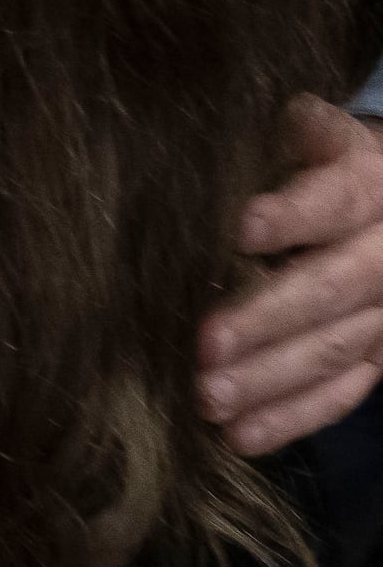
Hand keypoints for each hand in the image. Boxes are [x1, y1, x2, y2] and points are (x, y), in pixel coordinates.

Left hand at [207, 95, 382, 454]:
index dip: (293, 214)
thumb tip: (230, 129)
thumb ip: (279, 134)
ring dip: (271, 379)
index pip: (336, 198)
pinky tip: (239, 437)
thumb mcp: (304, 131)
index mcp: (372, 182)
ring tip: (206, 399)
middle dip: (268, 318)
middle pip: (335, 286)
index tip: (240, 227)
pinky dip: (293, 417)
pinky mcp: (382, 353)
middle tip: (202, 345)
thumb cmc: (313, 157)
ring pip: (337, 348)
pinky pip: (345, 392)